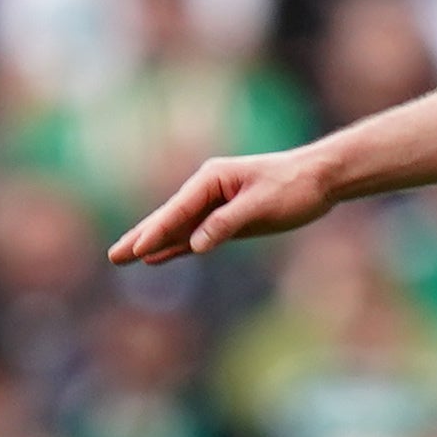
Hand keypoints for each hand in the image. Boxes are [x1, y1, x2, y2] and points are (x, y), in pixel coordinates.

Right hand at [109, 148, 337, 264]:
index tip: (136, 251)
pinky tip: (159, 257)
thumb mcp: (262, 205)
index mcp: (213, 178)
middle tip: (113, 257)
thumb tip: (195, 244)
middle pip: (169, 218)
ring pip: (179, 228)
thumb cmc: (295, 186)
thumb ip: (227, 223)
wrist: (323, 178)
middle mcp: (209, 189)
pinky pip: (196, 235)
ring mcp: (216, 204)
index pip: (179, 209)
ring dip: (154, 244)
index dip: (157, 231)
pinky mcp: (228, 219)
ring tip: (124, 258)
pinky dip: (177, 246)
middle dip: (141, 237)